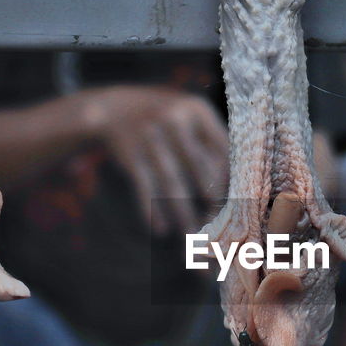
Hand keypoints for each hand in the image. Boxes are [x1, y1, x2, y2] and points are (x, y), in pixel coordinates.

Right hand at [83, 85, 227, 234]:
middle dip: (210, 204)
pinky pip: (145, 186)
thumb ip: (209, 145)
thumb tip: (230, 192)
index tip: (233, 207)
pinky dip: (152, 210)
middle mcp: (175, 119)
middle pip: (200, 169)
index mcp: (198, 110)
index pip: (222, 151)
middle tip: (217, 229)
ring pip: (173, 183)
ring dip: (182, 214)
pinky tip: (160, 229)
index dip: (228, 181)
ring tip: (190, 238)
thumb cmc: (163, 121)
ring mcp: (150, 135)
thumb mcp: (188, 119)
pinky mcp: (129, 153)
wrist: (113, 106)